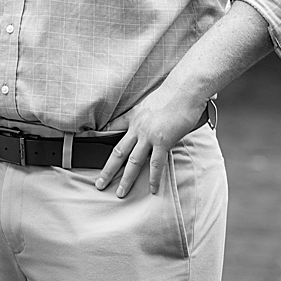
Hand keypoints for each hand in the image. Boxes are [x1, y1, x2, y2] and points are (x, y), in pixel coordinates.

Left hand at [94, 84, 204, 198]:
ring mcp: (149, 135)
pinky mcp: (163, 140)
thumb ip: (151, 113)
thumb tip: (157, 119)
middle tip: (99, 184)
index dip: (104, 136)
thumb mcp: (155, 100)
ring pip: (133, 162)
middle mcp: (138, 127)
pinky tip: (153, 188)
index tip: (93, 143)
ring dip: (126, 179)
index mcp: (136, 115)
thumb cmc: (177, 91)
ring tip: (120, 193)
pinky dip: (154, 178)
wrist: (187, 88)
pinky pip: (156, 164)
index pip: (114, 127)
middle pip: (118, 152)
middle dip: (108, 170)